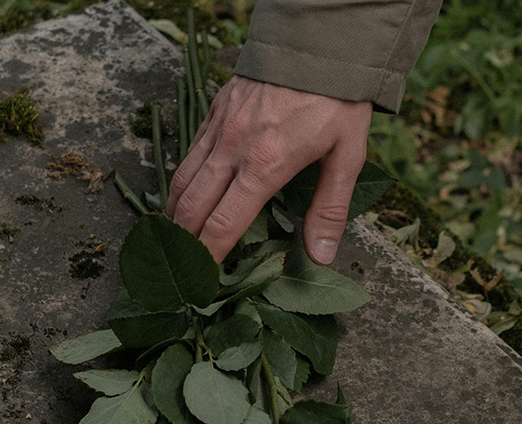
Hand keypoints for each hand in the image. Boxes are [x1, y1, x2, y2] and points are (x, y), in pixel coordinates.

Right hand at [166, 75, 372, 264]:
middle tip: (182, 272)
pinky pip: (188, 154)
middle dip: (183, 245)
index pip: (223, 225)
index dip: (208, 258)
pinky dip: (181, 183)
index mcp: (265, 166)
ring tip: (174, 245)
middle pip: (191, 208)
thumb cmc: (337, 100)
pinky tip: (184, 200)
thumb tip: (319, 256)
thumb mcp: (348, 155)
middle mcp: (233, 149)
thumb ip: (329, 209)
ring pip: (182, 181)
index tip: (203, 282)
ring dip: (175, 216)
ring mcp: (219, 129)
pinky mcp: (214, 112)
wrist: (318, 42)